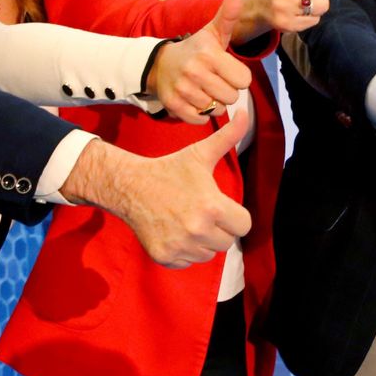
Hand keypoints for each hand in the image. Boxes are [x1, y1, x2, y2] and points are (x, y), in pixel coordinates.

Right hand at [60, 113, 253, 268]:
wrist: (130, 186)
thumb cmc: (169, 170)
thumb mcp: (200, 153)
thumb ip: (227, 137)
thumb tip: (245, 113)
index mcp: (212, 207)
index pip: (243, 225)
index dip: (235, 216)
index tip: (221, 206)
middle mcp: (198, 230)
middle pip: (227, 241)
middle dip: (219, 228)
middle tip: (201, 211)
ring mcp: (180, 246)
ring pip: (209, 254)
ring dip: (202, 241)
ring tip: (187, 220)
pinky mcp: (165, 257)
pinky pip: (188, 262)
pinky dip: (184, 251)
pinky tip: (174, 231)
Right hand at [149, 0, 252, 123]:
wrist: (161, 64)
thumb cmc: (195, 50)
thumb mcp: (212, 32)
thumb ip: (228, 15)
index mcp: (209, 54)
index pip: (244, 80)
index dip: (238, 77)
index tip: (226, 70)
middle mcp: (195, 72)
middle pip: (232, 97)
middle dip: (227, 91)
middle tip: (214, 80)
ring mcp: (183, 90)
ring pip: (217, 109)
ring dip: (214, 103)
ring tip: (203, 89)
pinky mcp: (174, 105)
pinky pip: (201, 119)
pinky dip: (201, 114)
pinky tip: (194, 100)